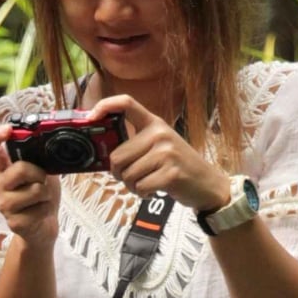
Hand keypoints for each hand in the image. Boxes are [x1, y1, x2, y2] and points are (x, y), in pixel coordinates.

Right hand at [0, 123, 60, 248]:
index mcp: (3, 169)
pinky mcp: (13, 221)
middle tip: (43, 181)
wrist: (43, 227)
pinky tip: (40, 213)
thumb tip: (47, 144)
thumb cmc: (42, 197)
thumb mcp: (42, 173)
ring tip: (42, 200)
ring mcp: (4, 204)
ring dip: (47, 194)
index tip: (8, 129)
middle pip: (20, 168)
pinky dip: (47, 209)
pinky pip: (40, 208)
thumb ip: (39, 159)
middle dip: (40, 174)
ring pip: (35, 190)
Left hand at [90, 96, 230, 210]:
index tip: (90, 118)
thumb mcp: (159, 146)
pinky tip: (154, 191)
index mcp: (154, 123)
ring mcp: (166, 152)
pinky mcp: (171, 173)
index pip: (126, 103)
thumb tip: (103, 155)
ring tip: (147, 184)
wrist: (207, 184)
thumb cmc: (177, 167)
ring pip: (127, 175)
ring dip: (132, 186)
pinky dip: (143, 194)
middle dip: (119, 174)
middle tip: (133, 178)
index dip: (104, 106)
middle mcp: (159, 133)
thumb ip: (135, 145)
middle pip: (117, 156)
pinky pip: (140, 187)